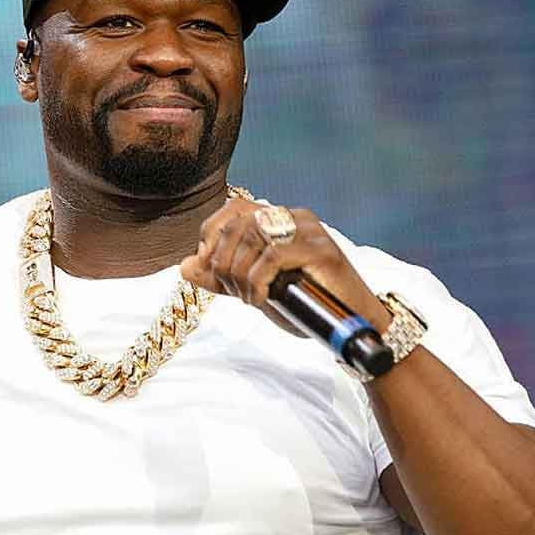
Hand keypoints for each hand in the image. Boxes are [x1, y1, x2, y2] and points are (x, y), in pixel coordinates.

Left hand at [179, 199, 389, 335]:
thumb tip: (183, 265)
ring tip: (249, 298)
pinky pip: (272, 256)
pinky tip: (261, 298)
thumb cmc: (306, 305)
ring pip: (253, 237)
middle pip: (238, 223)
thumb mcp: (255, 289)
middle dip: (223, 261)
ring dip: (239, 273)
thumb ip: (221, 277)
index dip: (211, 236)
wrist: (350, 325)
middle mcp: (294, 216)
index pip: (233, 209)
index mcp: (280, 219)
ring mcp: (309, 230)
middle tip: (232, 291)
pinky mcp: (320, 249)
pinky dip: (257, 280)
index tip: (210, 268)